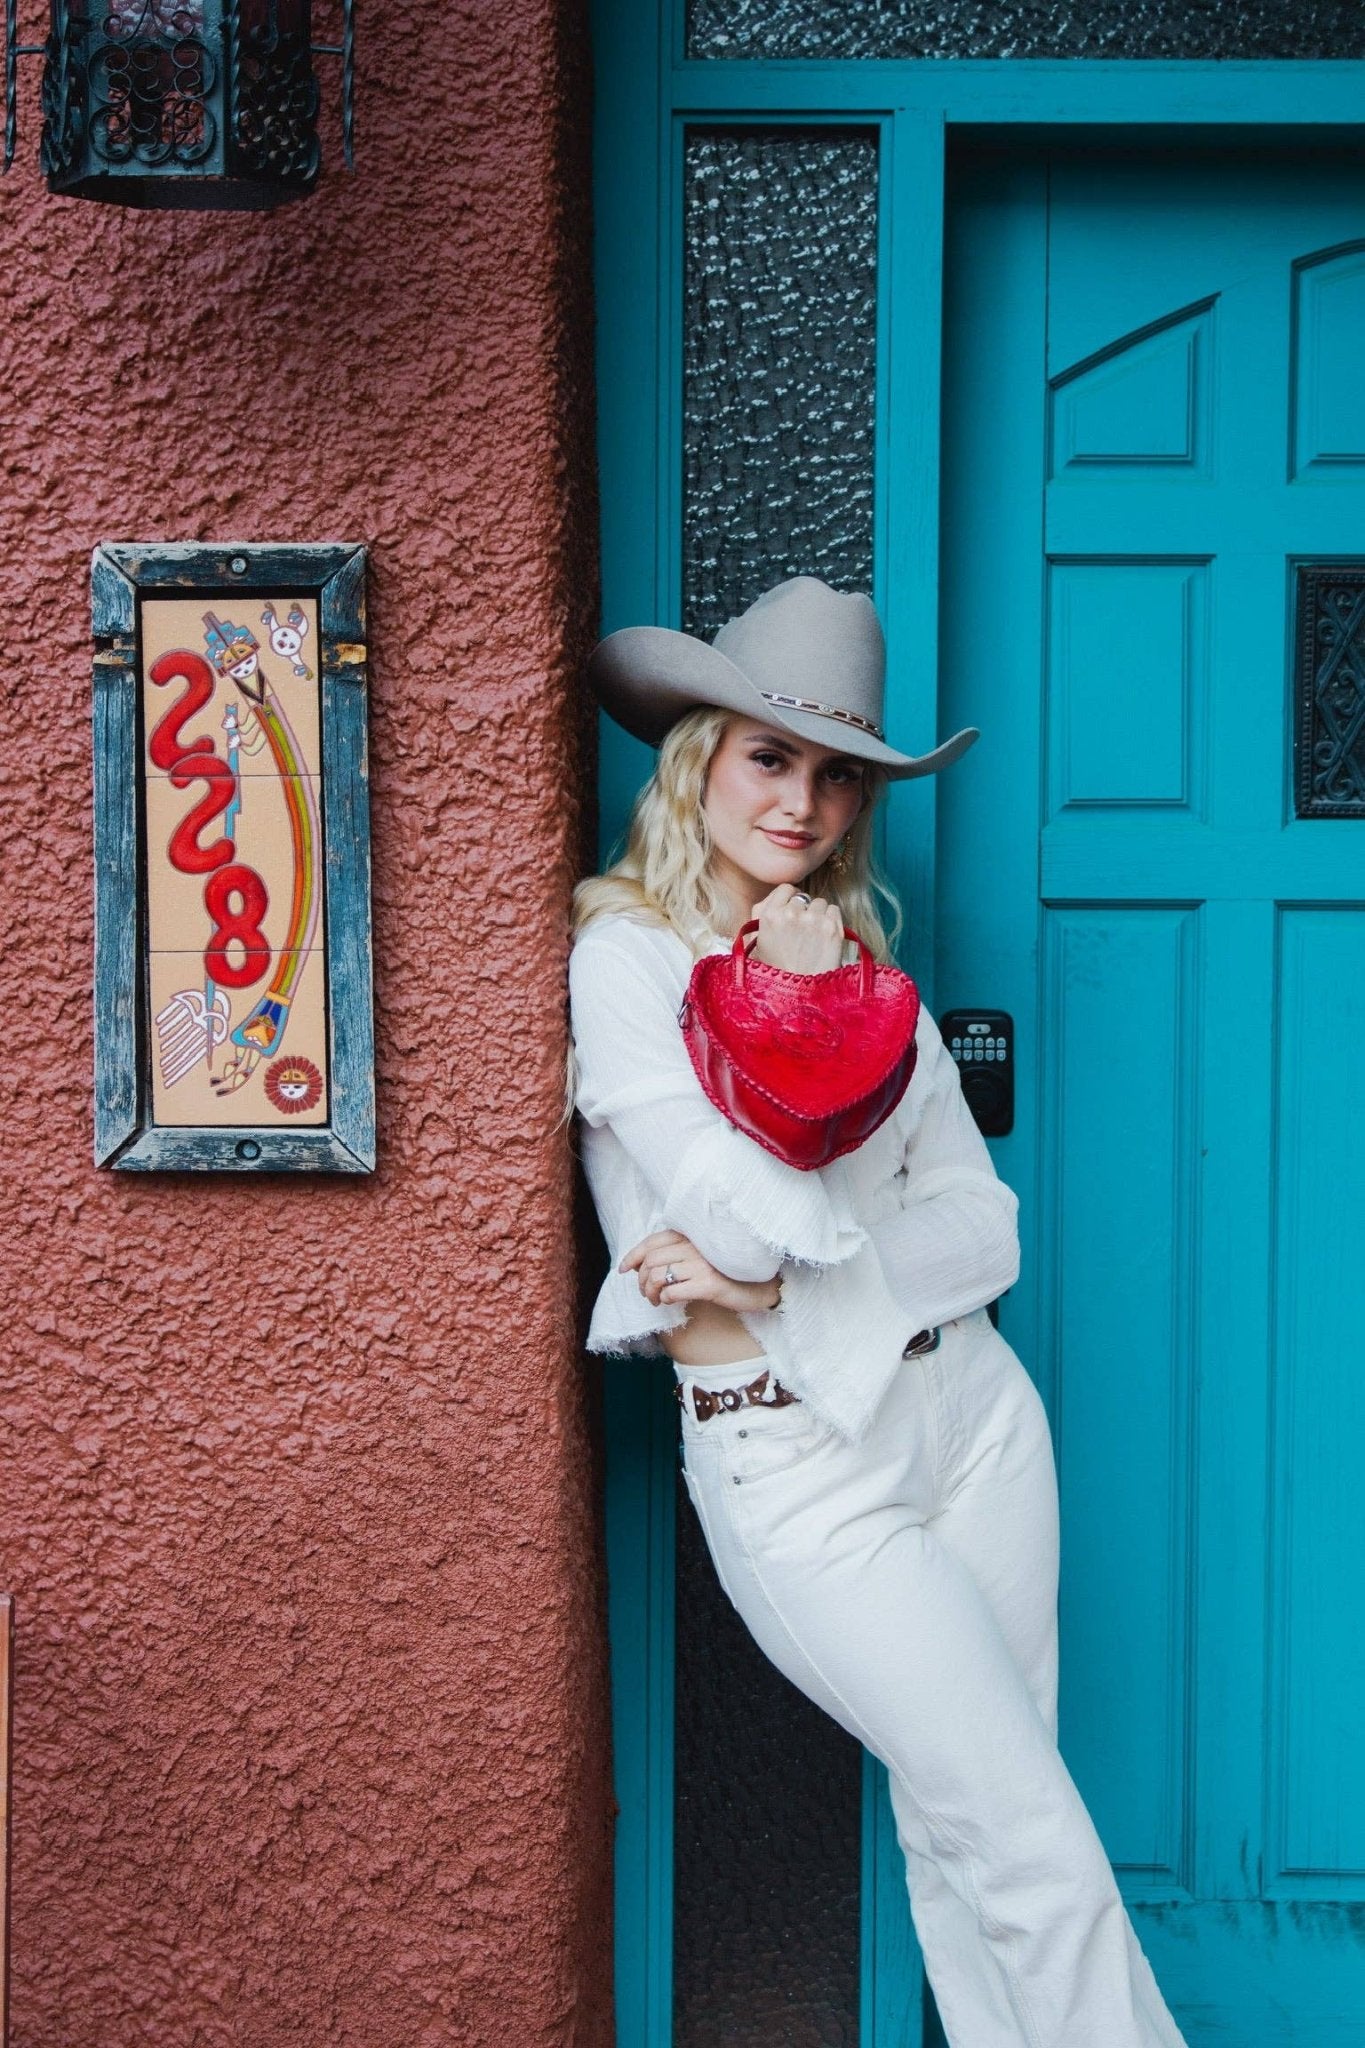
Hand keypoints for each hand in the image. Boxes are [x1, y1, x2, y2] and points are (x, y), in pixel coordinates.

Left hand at [619, 1230, 780, 1313]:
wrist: (760, 1287)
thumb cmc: (727, 1273)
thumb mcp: (699, 1259)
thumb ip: (673, 1256)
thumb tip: (638, 1266)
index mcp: (692, 1236)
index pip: (652, 1241)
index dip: (632, 1256)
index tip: (624, 1269)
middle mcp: (696, 1246)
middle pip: (651, 1261)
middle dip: (641, 1281)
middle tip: (647, 1294)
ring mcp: (703, 1264)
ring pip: (657, 1276)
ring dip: (650, 1292)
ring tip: (656, 1300)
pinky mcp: (709, 1284)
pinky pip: (673, 1291)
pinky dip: (665, 1299)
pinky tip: (670, 1302)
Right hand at [749, 882, 844, 974]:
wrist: (799, 996)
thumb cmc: (776, 970)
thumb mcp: (757, 941)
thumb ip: (762, 912)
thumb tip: (779, 896)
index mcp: (769, 915)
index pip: (786, 888)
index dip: (790, 898)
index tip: (793, 910)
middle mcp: (792, 914)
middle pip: (804, 897)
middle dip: (804, 910)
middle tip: (803, 930)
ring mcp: (814, 920)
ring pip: (820, 903)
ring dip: (818, 915)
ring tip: (814, 935)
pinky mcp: (832, 928)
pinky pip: (834, 910)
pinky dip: (831, 920)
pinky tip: (824, 936)